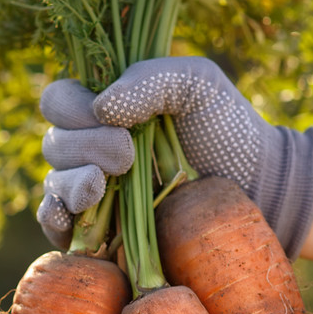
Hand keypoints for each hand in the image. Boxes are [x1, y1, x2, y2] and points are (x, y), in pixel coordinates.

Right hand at [40, 57, 312, 258]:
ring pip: (54, 184)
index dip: (71, 107)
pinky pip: (55, 227)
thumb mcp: (198, 84)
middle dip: (85, 146)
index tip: (111, 116)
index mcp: (106, 109)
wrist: (258, 189)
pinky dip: (55, 219)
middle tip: (128, 154)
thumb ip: (152, 78)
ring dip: (72, 182)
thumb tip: (101, 108)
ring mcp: (93, 193)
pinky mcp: (98, 235)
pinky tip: (72, 215)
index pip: (58, 101)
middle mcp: (92, 149)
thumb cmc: (228, 130)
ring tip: (103, 184)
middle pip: (54, 144)